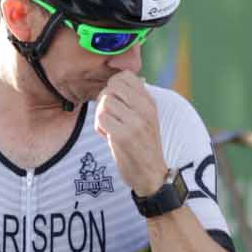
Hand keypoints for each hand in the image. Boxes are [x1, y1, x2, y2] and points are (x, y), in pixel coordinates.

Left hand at [94, 76, 168, 192]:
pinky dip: (100, 128)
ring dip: (100, 116)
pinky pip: (101, 119)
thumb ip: (134, 100)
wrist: (152, 175)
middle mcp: (145, 109)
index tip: (115, 103)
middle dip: (104, 100)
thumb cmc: (143, 147)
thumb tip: (118, 79)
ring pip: (104, 102)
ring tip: (110, 129)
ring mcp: (135, 122)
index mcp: (150, 102)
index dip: (112, 86)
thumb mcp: (146, 118)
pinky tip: (109, 137)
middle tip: (109, 116)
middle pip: (111, 87)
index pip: (125, 76)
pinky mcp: (124, 136)